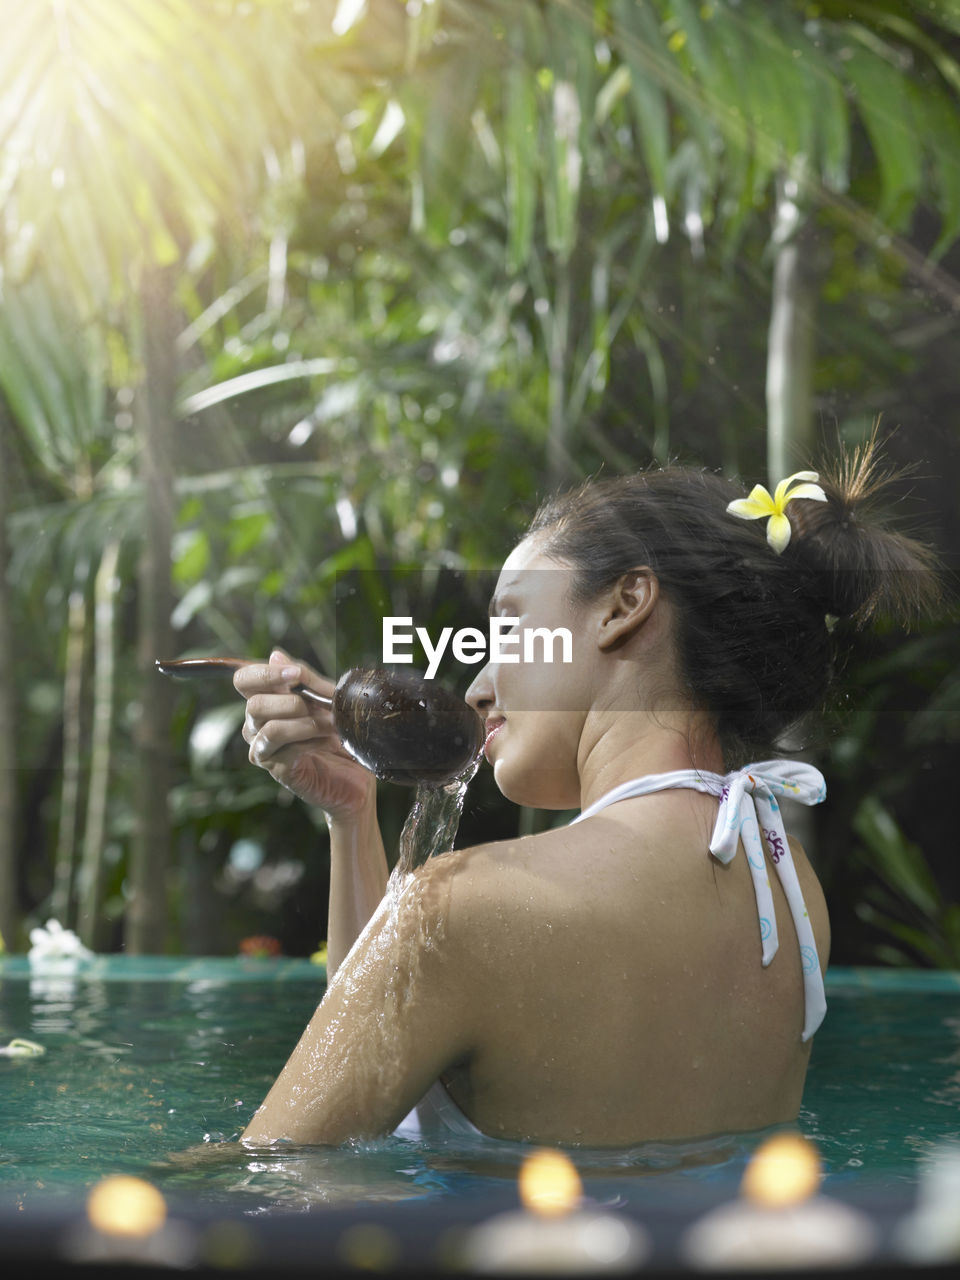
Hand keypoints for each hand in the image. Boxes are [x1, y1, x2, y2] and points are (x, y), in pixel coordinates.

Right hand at [235, 648, 375, 820]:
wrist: (356, 776)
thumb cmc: (340, 734)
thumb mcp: (327, 699)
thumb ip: (305, 679)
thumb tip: (276, 654)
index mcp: (267, 699)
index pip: (244, 680)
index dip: (265, 673)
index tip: (297, 675)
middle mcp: (257, 723)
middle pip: (254, 704)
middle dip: (293, 702)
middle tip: (324, 707)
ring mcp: (263, 748)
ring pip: (269, 727)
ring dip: (306, 722)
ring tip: (332, 725)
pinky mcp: (275, 768)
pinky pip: (282, 748)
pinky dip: (309, 741)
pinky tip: (328, 742)